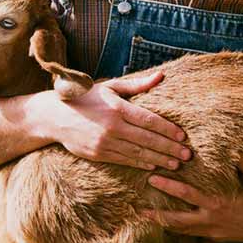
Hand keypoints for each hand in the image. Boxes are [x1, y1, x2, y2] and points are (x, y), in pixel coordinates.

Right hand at [34, 72, 191, 169]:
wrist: (54, 116)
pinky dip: (141, 164)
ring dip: (159, 159)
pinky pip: (125, 160)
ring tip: (176, 164)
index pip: (149, 120)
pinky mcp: (98, 154)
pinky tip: (153, 166)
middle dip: (170, 148)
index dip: (168, 129)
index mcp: (117, 108)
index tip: (183, 136)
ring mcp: (105, 142)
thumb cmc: (86, 98)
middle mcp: (112, 126)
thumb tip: (161, 76)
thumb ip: (137, 85)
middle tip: (188, 155)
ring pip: (138, 154)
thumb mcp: (110, 87)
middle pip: (148, 140)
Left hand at [143, 157, 242, 241]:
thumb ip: (242, 162)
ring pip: (183, 230)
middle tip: (138, 208)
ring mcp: (213, 231)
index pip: (188, 194)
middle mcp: (212, 220)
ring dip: (164, 224)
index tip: (153, 178)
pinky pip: (192, 234)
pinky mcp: (215, 237)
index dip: (169, 187)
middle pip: (178, 220)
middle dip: (157, 214)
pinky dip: (179, 229)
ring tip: (146, 218)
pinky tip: (167, 225)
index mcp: (219, 203)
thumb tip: (233, 142)